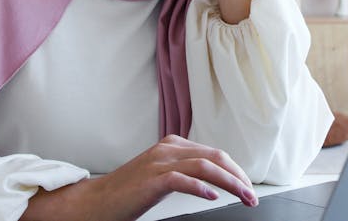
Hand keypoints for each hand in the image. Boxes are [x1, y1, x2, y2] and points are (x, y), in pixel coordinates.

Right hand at [22, 135, 257, 220]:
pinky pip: (182, 179)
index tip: (248, 187)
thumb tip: (214, 182)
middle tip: (252, 195)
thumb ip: (184, 171)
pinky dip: (202, 187)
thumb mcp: (160, 176)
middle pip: (215, 157)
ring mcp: (158, 163)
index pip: (214, 153)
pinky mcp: (151, 180)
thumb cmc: (127, 193)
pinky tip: (213, 197)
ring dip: (230, 183)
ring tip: (244, 198)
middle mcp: (167, 149)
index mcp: (172, 145)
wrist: (95, 203)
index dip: (235, 170)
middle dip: (239, 176)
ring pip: (205, 166)